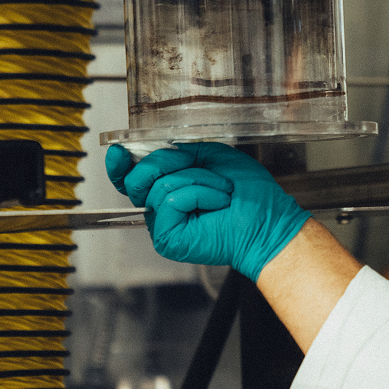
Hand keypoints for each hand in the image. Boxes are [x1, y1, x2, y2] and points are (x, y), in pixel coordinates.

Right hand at [105, 142, 310, 280]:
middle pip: (136, 179)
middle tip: (196, 165)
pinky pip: (171, 200)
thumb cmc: (249, 193)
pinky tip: (219, 203)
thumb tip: (149, 150)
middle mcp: (161, 209)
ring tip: (222, 191)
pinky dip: (201, 193)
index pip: (131, 178)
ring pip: (159, 186)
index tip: (120, 151)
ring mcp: (163, 225)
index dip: (120, 166)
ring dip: (199, 179)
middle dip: (167, 161)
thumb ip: (179, 151)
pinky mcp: (168, 239)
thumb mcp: (211, 156)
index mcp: (168, 190)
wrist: (268, 221)